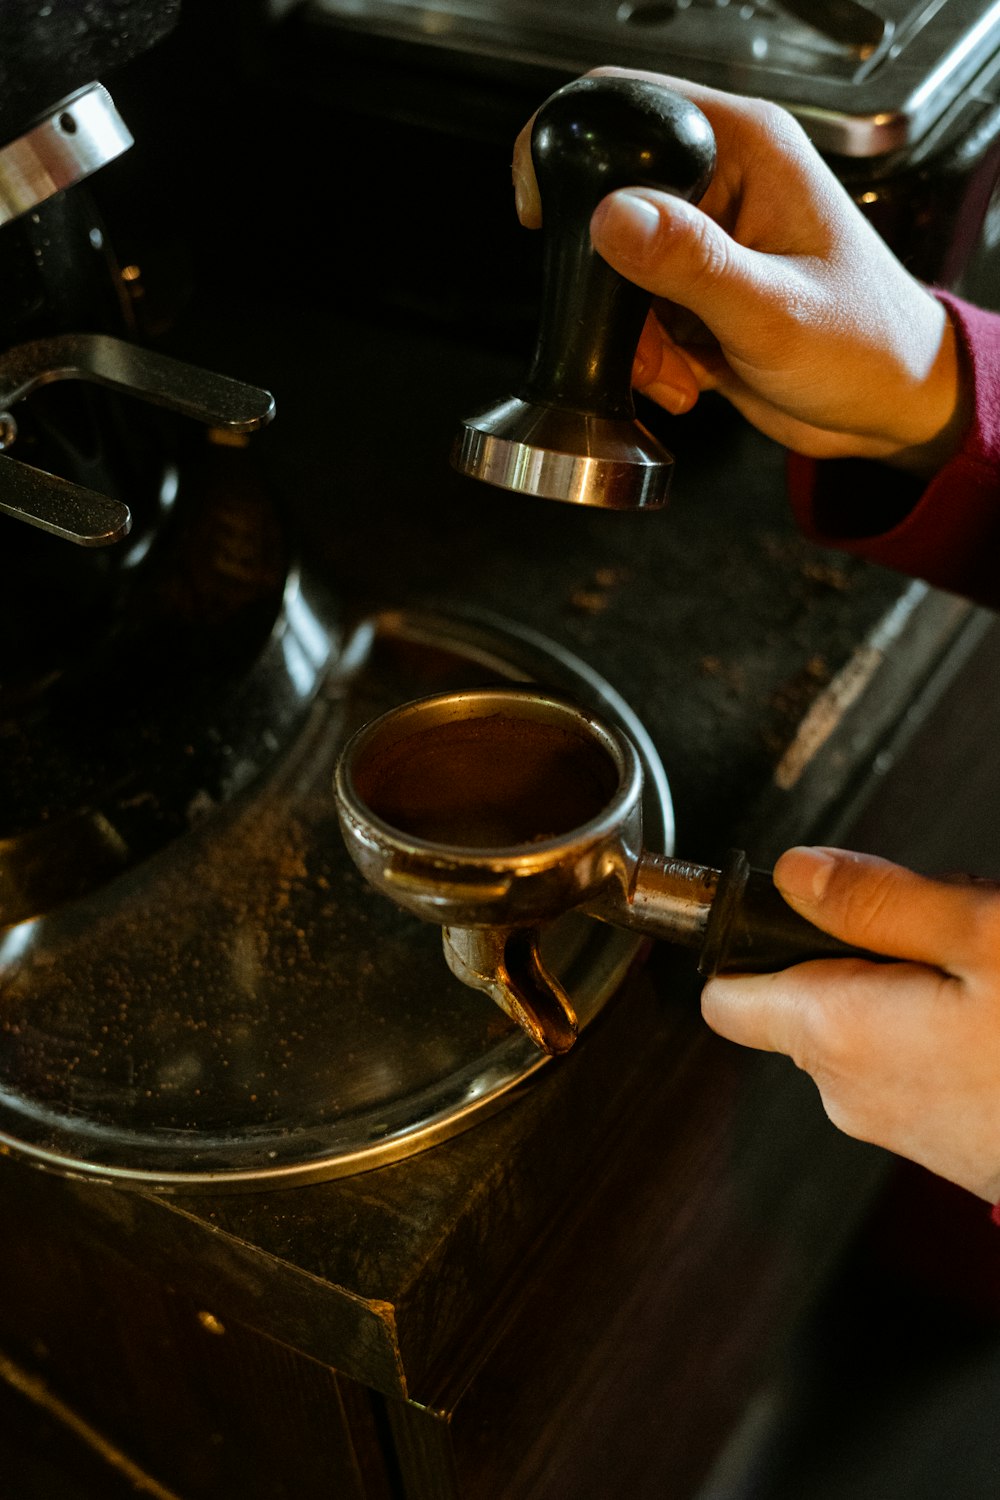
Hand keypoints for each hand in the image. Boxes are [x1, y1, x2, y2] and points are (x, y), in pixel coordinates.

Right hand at [512, 68, 969, 475]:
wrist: (889, 407)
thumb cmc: (866, 348)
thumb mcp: (773, 311)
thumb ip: (692, 263)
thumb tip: (613, 216)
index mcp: (746, 148)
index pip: (629, 105)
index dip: (574, 151)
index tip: (548, 218)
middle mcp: (720, 180)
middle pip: (606, 201)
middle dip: (607, 284)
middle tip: (642, 338)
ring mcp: (705, 236)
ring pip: (613, 270)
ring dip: (629, 336)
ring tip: (676, 369)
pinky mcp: (696, 287)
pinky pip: (634, 314)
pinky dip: (645, 357)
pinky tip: (686, 376)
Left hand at [701, 846, 999, 1202]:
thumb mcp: (983, 933)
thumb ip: (875, 900)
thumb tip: (796, 873)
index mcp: (836, 1035)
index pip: (726, 996)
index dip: (746, 943)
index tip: (780, 908)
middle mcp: (848, 1093)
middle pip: (804, 999)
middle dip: (857, 951)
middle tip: (943, 927)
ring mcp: (897, 1127)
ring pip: (863, 1028)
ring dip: (908, 987)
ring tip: (987, 971)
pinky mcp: (944, 1146)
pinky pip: (911, 1066)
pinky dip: (940, 1030)